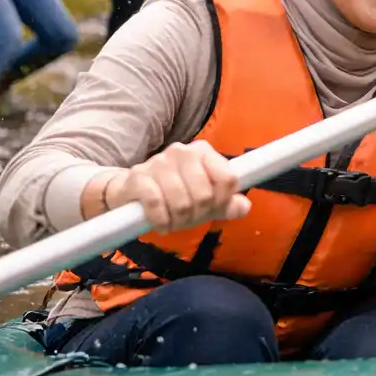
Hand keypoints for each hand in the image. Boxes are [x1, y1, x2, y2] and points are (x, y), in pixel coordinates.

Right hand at [104, 140, 250, 232]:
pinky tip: (161, 224)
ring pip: (181, 202)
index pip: (228, 178)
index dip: (223, 200)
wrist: (130, 191)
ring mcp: (159, 162)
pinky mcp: (138, 177)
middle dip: (198, 214)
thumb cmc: (174, 195)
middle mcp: (182, 151)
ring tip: (174, 221)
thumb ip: (227, 204)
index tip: (213, 208)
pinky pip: (157, 204)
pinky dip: (161, 221)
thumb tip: (245, 206)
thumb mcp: (205, 200)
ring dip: (179, 220)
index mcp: (203, 152)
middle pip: (205, 194)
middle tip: (189, 218)